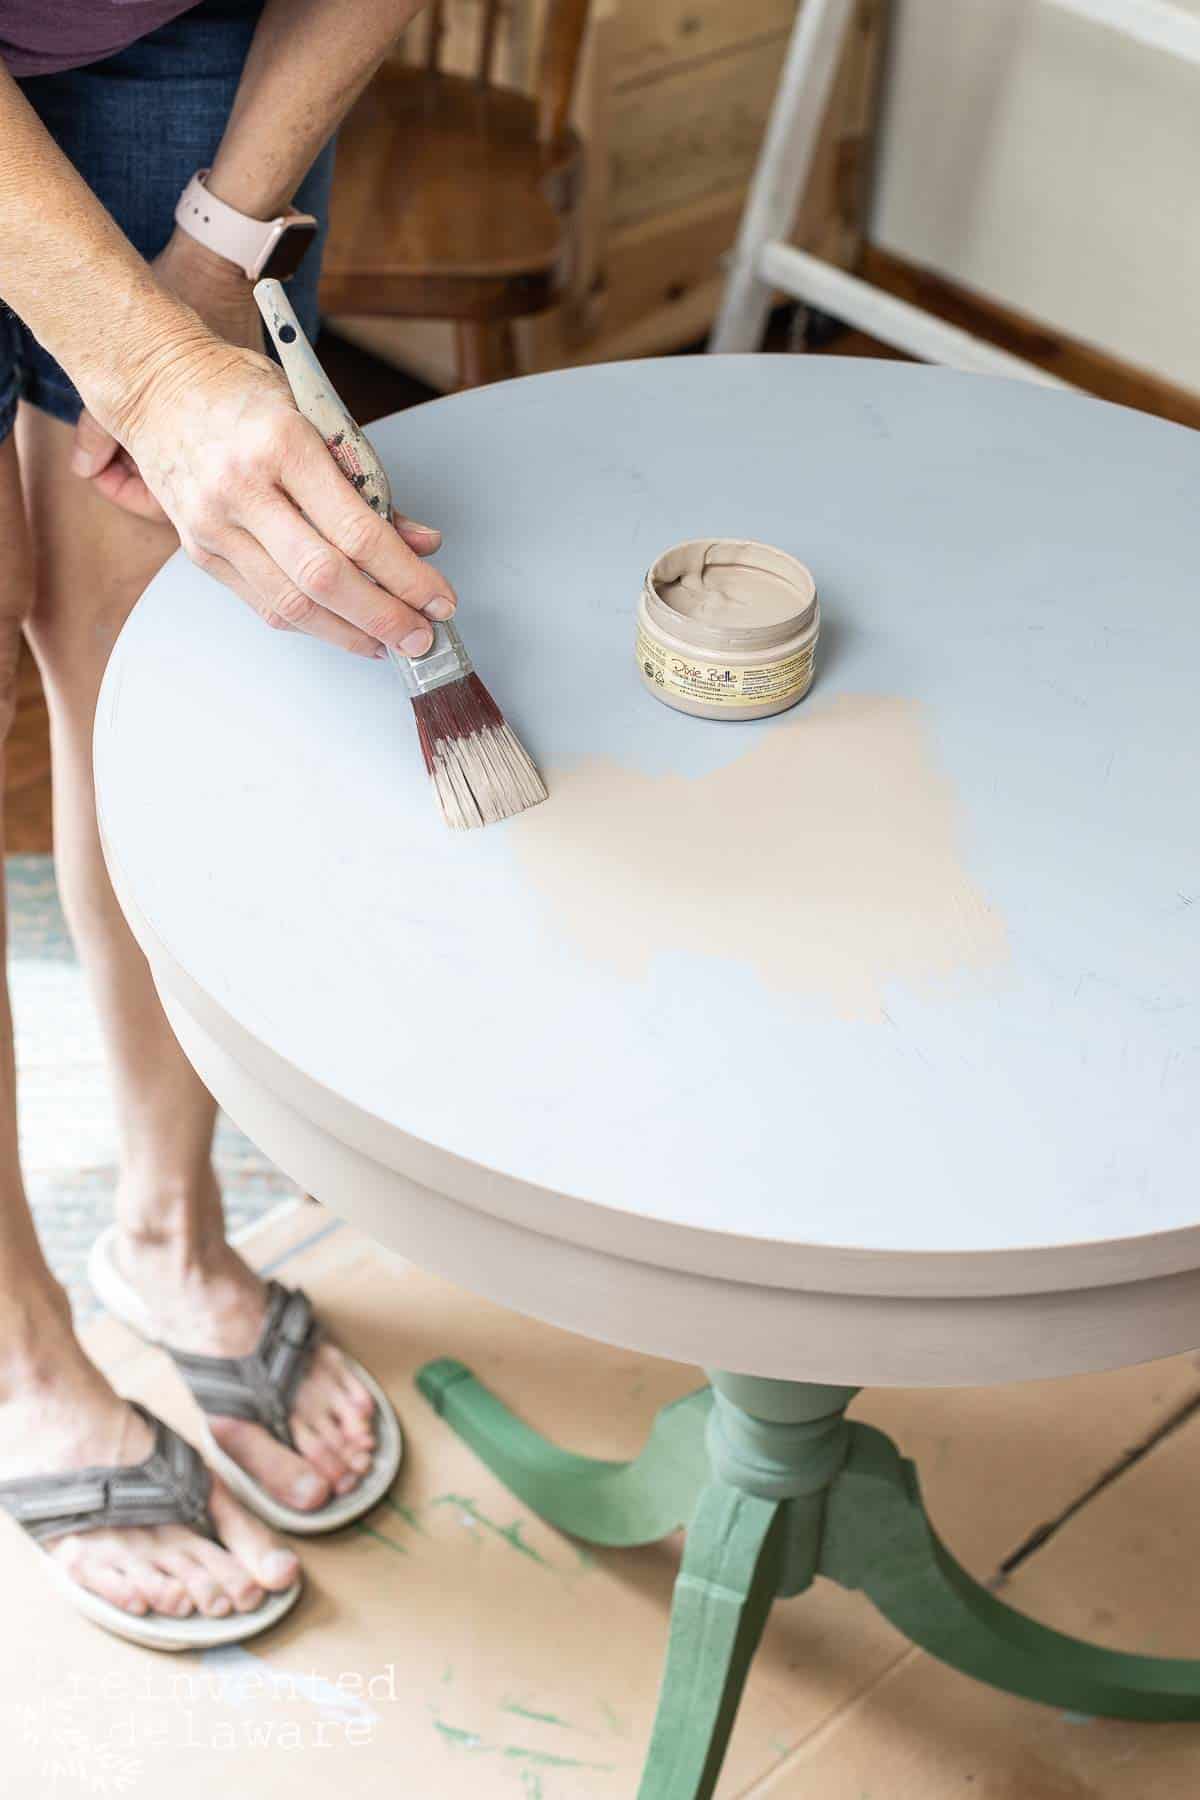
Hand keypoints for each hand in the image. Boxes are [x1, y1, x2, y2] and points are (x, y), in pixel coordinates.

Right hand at [77, 233, 453, 658]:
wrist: (157, 386)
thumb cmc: (243, 394)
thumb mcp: (317, 416)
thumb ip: (369, 483)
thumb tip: (421, 543)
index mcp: (282, 443)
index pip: (356, 530)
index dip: (406, 576)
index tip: (439, 599)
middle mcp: (242, 488)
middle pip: (324, 577)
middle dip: (384, 617)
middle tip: (421, 638)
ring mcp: (215, 525)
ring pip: (291, 604)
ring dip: (350, 633)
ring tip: (389, 643)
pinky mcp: (200, 551)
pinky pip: (263, 603)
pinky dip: (311, 623)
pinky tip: (344, 628)